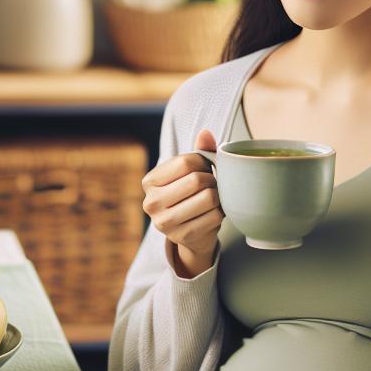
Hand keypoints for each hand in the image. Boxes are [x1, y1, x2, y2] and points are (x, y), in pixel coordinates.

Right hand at [142, 129, 223, 275]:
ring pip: (208, 198)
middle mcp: (151, 203)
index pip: (185, 162)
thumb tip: (205, 133)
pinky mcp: (183, 237)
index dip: (203, 163)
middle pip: (196, 180)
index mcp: (149, 181)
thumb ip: (199, 151)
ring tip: (215, 198)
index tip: (205, 169)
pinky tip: (215, 213)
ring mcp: (165, 222)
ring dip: (218, 196)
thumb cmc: (190, 195)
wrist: (190, 233)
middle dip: (212, 180)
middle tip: (213, 185)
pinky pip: (215, 216)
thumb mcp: (190, 172)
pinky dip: (221, 212)